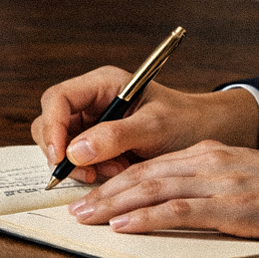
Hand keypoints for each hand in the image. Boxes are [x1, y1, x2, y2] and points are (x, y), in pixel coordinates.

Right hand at [31, 67, 258, 183]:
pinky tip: (118, 171)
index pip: (57, 100)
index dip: (52, 128)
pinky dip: (93, 171)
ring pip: (62, 145)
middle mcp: (91, 100)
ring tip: (116, 170)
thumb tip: (74, 152)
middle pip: (51, 123)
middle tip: (91, 174)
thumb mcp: (155, 127)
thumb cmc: (187, 122)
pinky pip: (78, 159)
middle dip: (65, 152)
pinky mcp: (96, 142)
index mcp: (102, 84)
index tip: (60, 157)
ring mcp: (92, 121)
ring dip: (82, 165)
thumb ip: (115, 136)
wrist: (207, 134)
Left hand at [65, 140, 258, 247]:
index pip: (150, 163)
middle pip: (141, 173)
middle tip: (73, 207)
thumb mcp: (245, 178)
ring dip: (112, 204)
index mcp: (209, 154)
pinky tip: (122, 225)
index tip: (90, 192)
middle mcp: (207, 161)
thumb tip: (176, 204)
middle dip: (103, 191)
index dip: (115, 178)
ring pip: (151, 188)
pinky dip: (144, 217)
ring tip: (84, 216)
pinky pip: (178, 210)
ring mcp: (219, 183)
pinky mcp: (233, 207)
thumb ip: (211, 185)